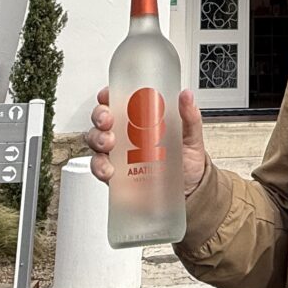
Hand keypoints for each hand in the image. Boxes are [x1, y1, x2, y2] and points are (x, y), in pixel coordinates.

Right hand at [84, 86, 209, 196]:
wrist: (189, 192)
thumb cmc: (187, 160)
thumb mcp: (191, 136)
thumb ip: (189, 117)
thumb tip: (186, 96)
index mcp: (142, 119)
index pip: (119, 101)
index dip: (108, 95)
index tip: (107, 95)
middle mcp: (126, 133)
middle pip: (102, 118)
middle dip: (100, 116)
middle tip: (108, 121)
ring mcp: (119, 154)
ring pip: (96, 140)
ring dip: (98, 139)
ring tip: (109, 145)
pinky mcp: (117, 175)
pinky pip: (99, 168)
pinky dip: (99, 167)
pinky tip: (109, 170)